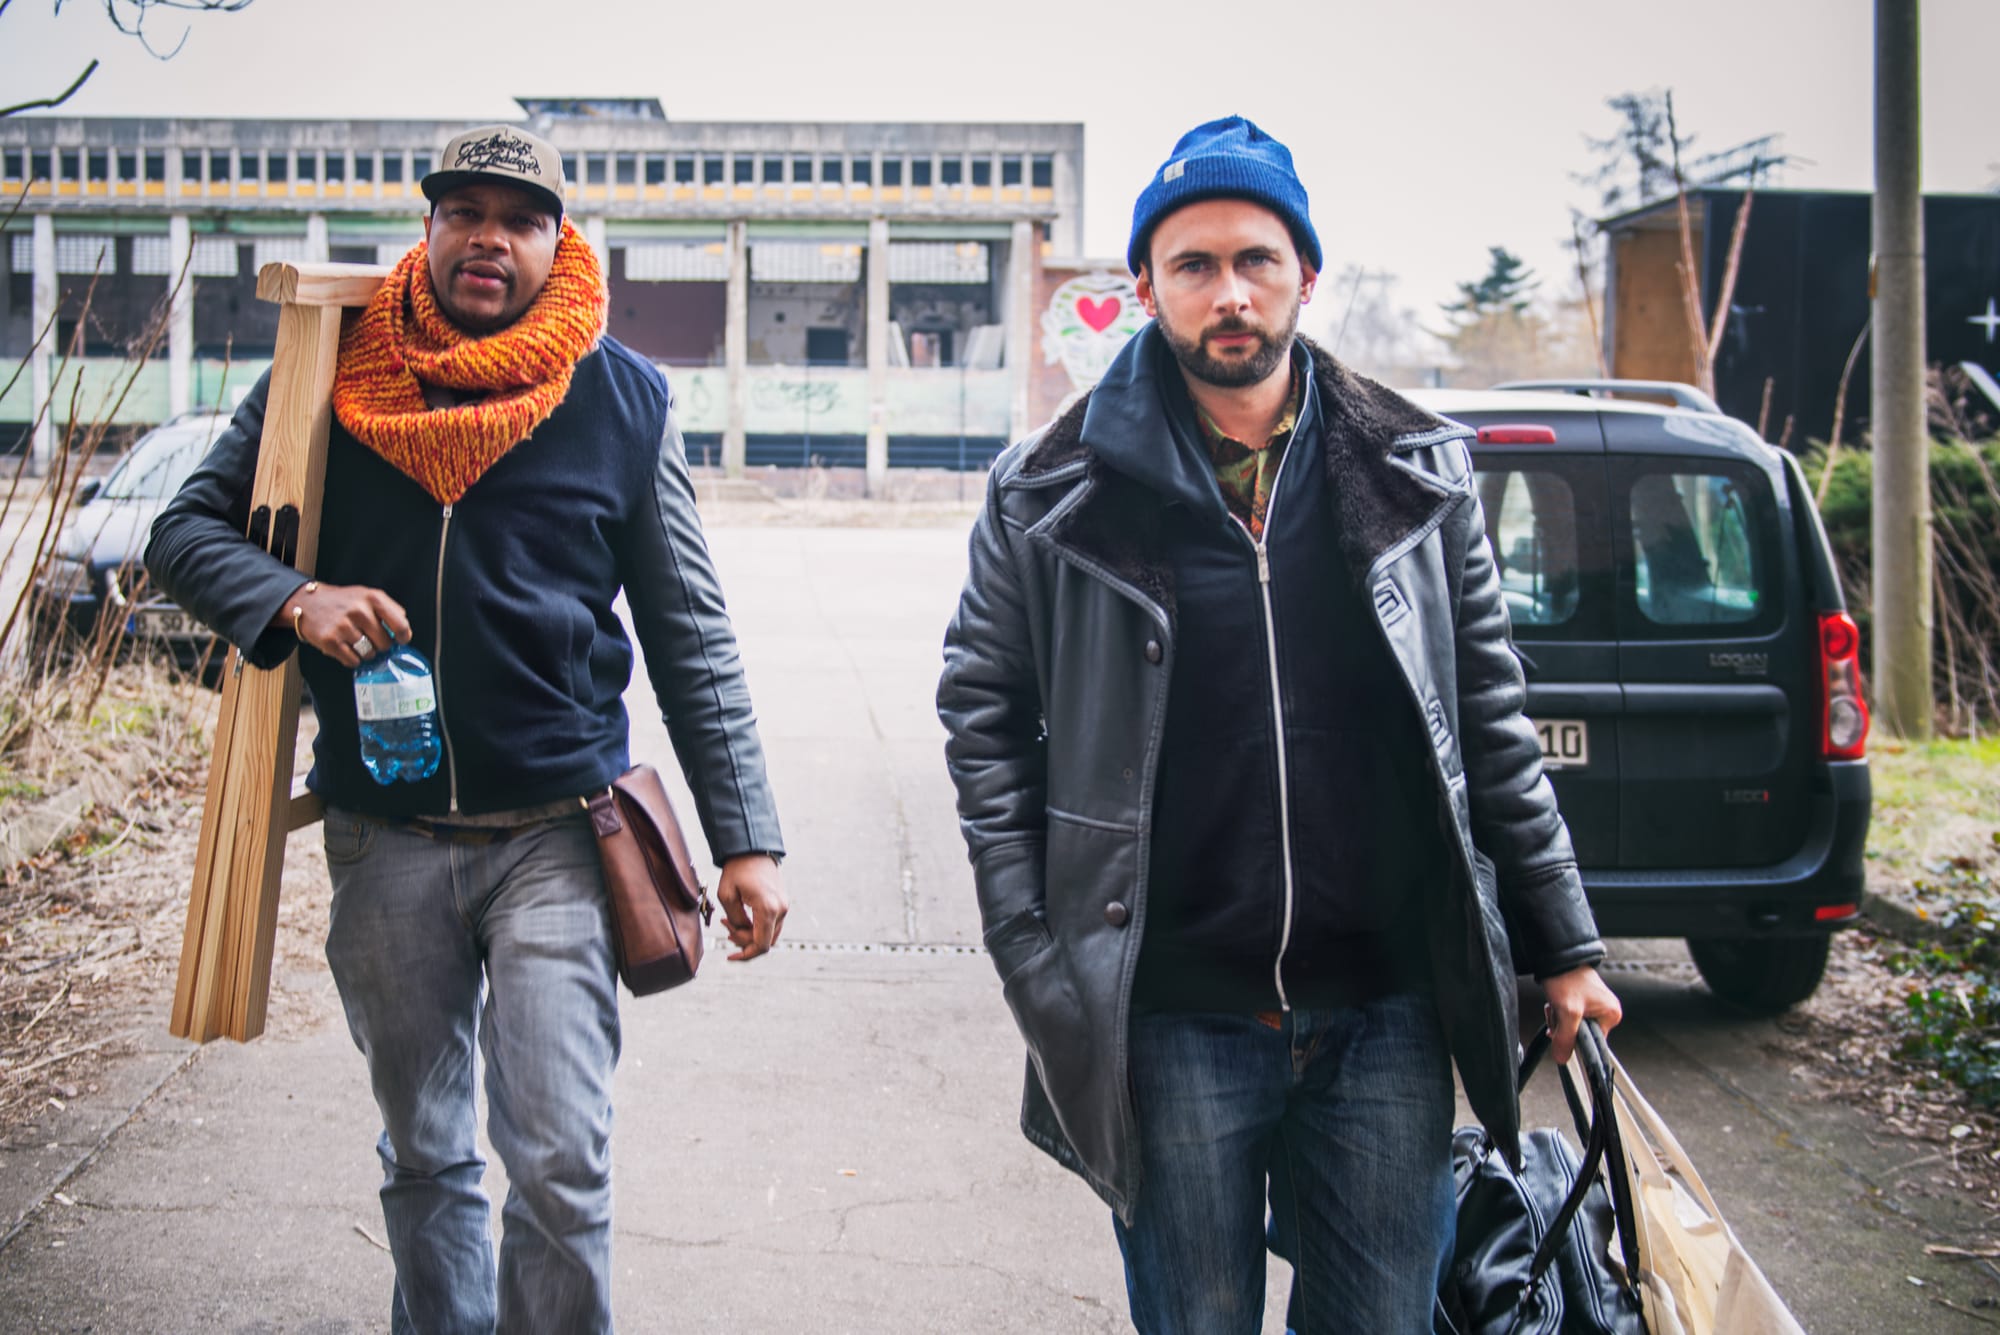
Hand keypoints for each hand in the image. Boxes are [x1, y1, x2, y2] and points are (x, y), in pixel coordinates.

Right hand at [277, 581, 411, 667]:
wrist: (308, 602)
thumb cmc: (342, 601)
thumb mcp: (367, 595)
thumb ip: (389, 610)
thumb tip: (403, 630)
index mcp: (373, 598)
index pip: (400, 624)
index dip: (403, 636)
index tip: (400, 640)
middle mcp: (359, 611)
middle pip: (385, 643)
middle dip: (380, 645)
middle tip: (369, 638)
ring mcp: (344, 626)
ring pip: (369, 653)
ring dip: (365, 652)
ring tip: (355, 641)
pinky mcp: (330, 641)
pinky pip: (352, 660)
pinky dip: (351, 658)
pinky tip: (345, 647)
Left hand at [716, 854, 786, 961]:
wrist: (753, 849)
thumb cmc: (737, 870)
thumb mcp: (727, 896)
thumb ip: (735, 920)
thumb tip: (741, 934)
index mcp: (767, 909)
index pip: (761, 945)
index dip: (745, 955)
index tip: (730, 957)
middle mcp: (780, 910)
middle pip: (765, 942)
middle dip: (743, 941)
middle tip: (725, 925)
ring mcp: (784, 906)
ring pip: (769, 935)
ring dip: (750, 934)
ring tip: (731, 921)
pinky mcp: (782, 903)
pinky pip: (772, 924)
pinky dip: (758, 927)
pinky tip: (743, 919)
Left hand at [1541, 964, 1622, 1064]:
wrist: (1556, 958)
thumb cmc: (1567, 977)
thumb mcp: (1567, 1012)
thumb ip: (1566, 1038)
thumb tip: (1563, 1058)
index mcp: (1611, 1015)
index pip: (1593, 1043)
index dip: (1575, 1041)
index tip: (1562, 1035)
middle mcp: (1606, 1011)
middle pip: (1581, 1035)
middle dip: (1564, 1028)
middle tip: (1558, 1013)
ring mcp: (1594, 1007)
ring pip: (1572, 1026)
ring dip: (1559, 1020)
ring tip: (1556, 1005)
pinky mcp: (1582, 1002)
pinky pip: (1568, 1017)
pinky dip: (1559, 1013)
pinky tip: (1555, 1003)